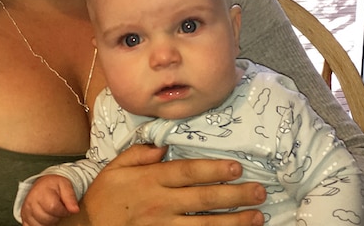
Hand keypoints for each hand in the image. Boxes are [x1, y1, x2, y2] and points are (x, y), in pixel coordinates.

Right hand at [21, 175, 79, 225]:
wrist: (42, 185)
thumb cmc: (53, 186)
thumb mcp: (65, 185)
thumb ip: (70, 197)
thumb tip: (75, 210)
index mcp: (41, 192)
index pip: (53, 208)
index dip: (63, 211)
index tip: (65, 208)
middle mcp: (31, 202)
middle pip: (47, 219)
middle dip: (56, 217)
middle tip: (58, 209)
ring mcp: (26, 212)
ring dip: (49, 222)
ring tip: (51, 212)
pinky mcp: (24, 218)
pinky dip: (41, 225)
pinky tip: (44, 218)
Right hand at [69, 144, 266, 225]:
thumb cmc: (103, 197)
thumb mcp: (115, 168)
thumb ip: (139, 154)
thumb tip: (164, 146)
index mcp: (150, 180)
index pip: (187, 173)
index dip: (213, 170)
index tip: (237, 167)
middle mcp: (159, 204)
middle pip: (203, 199)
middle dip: (234, 196)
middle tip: (259, 191)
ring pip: (204, 225)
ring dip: (233, 222)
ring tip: (257, 217)